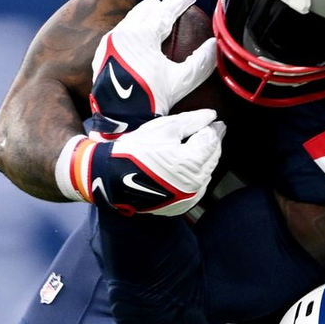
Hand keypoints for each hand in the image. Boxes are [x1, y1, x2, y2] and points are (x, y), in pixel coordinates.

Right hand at [64, 110, 223, 215]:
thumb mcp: (164, 128)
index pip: (212, 141)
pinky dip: (195, 178)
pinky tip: (185, 169)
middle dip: (210, 144)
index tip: (212, 121)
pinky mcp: (179, 207)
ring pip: (206, 175)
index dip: (213, 128)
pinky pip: (195, 190)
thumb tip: (212, 116)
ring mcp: (188, 198)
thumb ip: (192, 121)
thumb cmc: (136, 150)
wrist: (111, 177)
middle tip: (205, 132)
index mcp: (193, 162)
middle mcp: (195, 183)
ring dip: (204, 161)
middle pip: (212, 158)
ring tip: (194, 149)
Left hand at [88, 0, 214, 131]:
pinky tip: (140, 43)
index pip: (166, 8)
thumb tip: (214, 44)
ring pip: (131, 19)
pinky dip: (133, 32)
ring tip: (159, 24)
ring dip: (146, 17)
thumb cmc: (151, 100)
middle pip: (146, 7)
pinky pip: (119, 33)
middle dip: (162, 6)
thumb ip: (201, 61)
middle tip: (176, 10)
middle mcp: (122, 33)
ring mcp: (108, 43)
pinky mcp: (101, 54)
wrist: (118, 121)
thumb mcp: (181, 82)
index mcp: (142, 35)